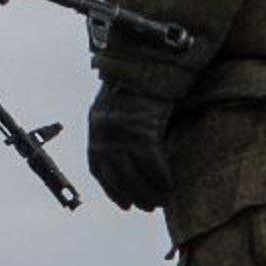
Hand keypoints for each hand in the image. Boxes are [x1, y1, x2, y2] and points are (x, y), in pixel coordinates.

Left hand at [86, 84, 178, 211]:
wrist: (147, 59)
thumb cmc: (138, 83)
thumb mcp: (119, 106)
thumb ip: (120, 128)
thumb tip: (130, 153)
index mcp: (96, 125)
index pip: (98, 167)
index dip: (111, 188)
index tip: (123, 203)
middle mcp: (104, 131)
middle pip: (116, 174)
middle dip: (131, 194)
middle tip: (147, 206)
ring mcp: (122, 131)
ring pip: (133, 172)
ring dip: (147, 191)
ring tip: (160, 201)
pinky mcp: (142, 128)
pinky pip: (151, 161)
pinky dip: (160, 177)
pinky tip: (170, 186)